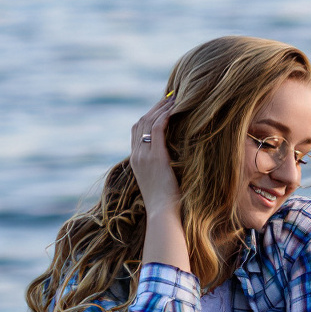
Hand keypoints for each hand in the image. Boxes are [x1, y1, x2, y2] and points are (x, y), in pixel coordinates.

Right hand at [129, 93, 181, 217]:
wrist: (162, 214)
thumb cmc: (166, 203)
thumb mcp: (160, 181)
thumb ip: (161, 168)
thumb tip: (173, 160)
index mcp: (135, 161)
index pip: (136, 131)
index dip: (147, 116)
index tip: (161, 108)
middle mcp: (136, 156)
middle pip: (140, 123)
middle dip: (155, 108)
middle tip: (170, 97)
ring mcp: (143, 156)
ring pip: (147, 122)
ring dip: (161, 108)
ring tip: (175, 98)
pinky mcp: (155, 157)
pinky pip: (157, 129)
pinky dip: (164, 116)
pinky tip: (175, 109)